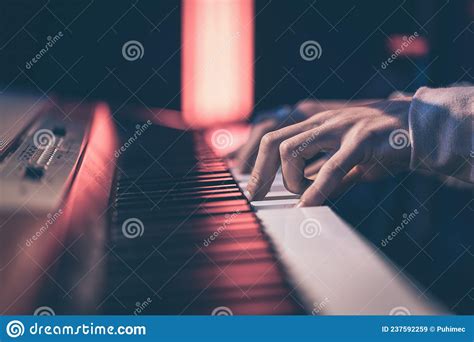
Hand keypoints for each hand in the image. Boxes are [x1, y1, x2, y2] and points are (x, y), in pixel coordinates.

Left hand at [246, 99, 412, 205]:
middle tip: (255, 196)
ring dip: (291, 181)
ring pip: (293, 150)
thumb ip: (325, 173)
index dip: (256, 161)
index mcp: (316, 124)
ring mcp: (341, 127)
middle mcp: (322, 122)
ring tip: (303, 197)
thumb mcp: (347, 159)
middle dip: (259, 172)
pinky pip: (331, 167)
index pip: (272, 136)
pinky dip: (316, 190)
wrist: (422, 129)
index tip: (250, 185)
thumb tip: (305, 195)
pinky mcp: (362, 139)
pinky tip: (308, 206)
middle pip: (273, 141)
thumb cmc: (382, 146)